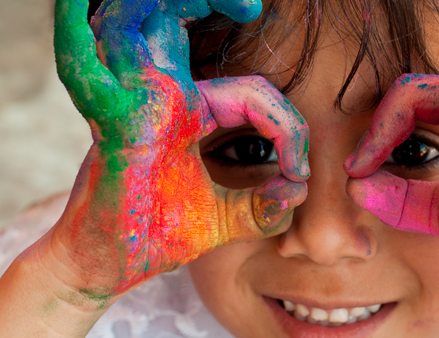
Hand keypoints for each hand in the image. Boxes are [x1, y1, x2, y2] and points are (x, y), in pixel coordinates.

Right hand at [52, 0, 308, 299]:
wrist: (108, 266)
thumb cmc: (158, 237)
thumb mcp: (223, 221)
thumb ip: (261, 206)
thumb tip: (297, 190)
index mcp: (190, 112)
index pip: (254, 94)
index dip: (288, 128)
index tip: (300, 175)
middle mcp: (163, 96)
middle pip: (195, 30)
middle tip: (251, 2)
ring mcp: (137, 101)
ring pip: (154, 22)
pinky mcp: (117, 120)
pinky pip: (112, 60)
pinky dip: (94, 32)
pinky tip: (107, 12)